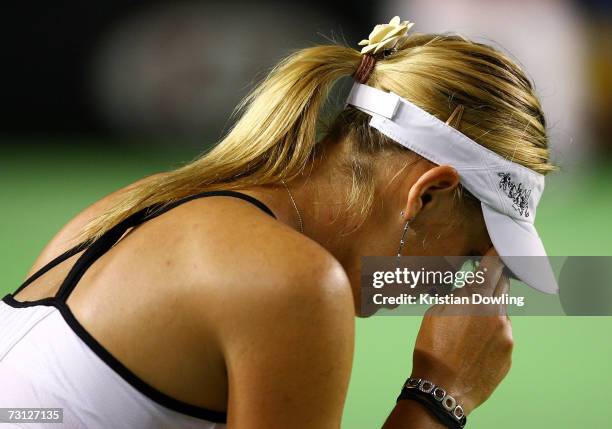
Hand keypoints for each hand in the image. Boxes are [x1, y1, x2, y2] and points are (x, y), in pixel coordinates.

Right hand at [410, 247, 512, 414]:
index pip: (492, 267)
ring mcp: (506, 335)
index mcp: (476, 299)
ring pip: (502, 312)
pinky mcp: (509, 353)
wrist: (442, 389)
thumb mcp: (435, 313)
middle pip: (502, 286)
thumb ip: (458, 295)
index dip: (496, 255)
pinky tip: (475, 345)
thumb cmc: (432, 349)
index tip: (499, 247)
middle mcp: (496, 313)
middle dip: (494, 281)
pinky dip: (493, 333)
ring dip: (491, 310)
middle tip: (482, 283)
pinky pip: (503, 334)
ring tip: (470, 327)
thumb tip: (470, 287)